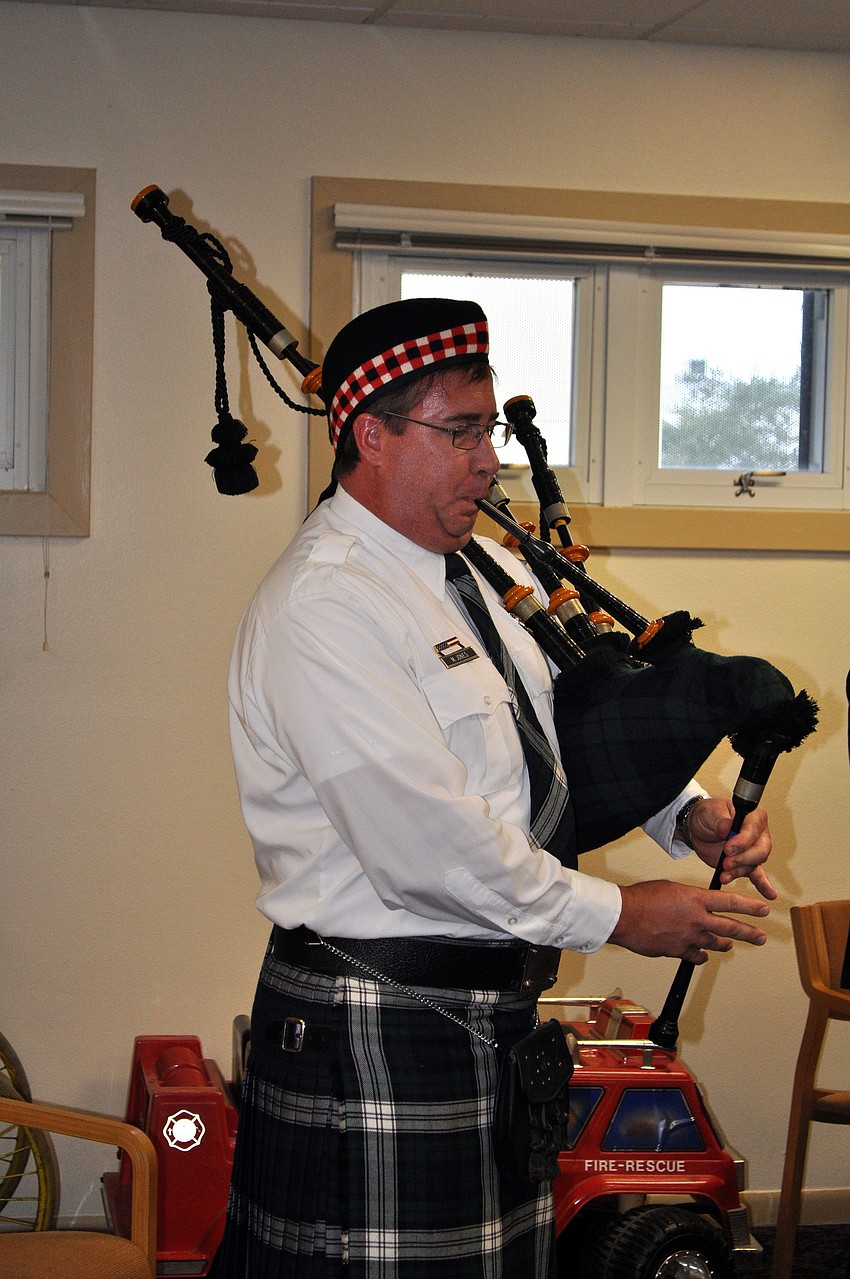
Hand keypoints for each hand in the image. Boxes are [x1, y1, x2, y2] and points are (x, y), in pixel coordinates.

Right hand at [609, 879, 770, 963]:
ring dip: (724, 944)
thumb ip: (689, 898)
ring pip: (715, 943)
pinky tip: (702, 954)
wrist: (624, 916)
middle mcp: (696, 918)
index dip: (750, 907)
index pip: (730, 902)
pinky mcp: (678, 950)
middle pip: (730, 928)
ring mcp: (688, 936)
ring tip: (730, 945)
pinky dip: (701, 955)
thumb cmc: (642, 898)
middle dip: (750, 933)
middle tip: (761, 937)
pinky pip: (697, 956)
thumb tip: (698, 905)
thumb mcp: (671, 888)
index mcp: (695, 898)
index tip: (763, 910)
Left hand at [687, 798, 775, 900]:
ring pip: (754, 864)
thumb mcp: (709, 811)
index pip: (753, 829)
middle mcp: (759, 833)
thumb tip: (726, 827)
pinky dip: (762, 884)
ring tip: (724, 874)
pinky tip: (769, 893)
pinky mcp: (746, 863)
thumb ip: (719, 819)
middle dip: (742, 859)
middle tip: (726, 863)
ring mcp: (754, 850)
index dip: (742, 841)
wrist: (699, 828)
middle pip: (760, 850)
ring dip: (739, 871)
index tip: (728, 848)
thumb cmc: (707, 814)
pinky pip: (758, 874)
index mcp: (754, 816)